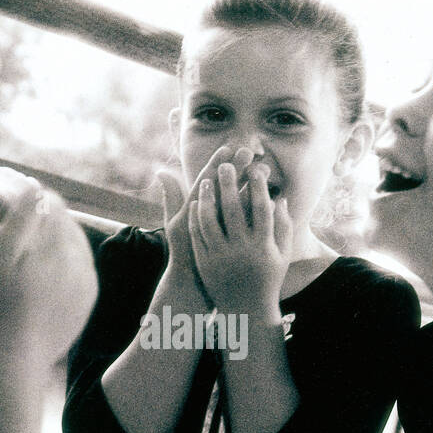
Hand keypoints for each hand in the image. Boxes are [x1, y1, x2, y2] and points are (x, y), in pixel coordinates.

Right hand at [0, 184, 97, 368]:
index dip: (31, 197)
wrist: (16, 359)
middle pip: (64, 221)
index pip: (51, 202)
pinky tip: (41, 274)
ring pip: (73, 243)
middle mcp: (79, 259)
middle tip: (18, 227)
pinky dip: (62, 262)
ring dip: (54, 239)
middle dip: (44, 218)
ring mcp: (87, 280)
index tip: (14, 202)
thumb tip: (36, 190)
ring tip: (27, 252)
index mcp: (56, 244)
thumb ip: (20, 221)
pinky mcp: (88, 297)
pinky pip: (79, 266)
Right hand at [157, 146, 255, 300]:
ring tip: (265, 169)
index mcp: (192, 214)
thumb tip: (160, 171)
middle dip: (238, 171)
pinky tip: (272, 198)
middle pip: (226, 191)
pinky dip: (262, 214)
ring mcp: (226, 237)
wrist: (194, 285)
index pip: (205, 183)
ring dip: (254, 188)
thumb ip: (171, 197)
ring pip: (242, 209)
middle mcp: (210, 225)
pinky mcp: (239, 247)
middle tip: (250, 151)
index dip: (215, 165)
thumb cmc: (183, 250)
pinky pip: (252, 228)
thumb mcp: (174, 224)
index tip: (228, 148)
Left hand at [189, 161, 293, 316]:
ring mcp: (222, 257)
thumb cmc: (267, 279)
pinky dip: (197, 216)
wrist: (246, 311)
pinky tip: (197, 202)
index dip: (258, 187)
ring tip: (206, 179)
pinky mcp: (206, 263)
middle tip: (226, 165)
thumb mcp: (281, 256)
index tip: (255, 169)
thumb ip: (284, 227)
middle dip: (229, 184)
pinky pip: (199, 234)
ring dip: (208, 197)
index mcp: (264, 247)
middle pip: (234, 210)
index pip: (261, 210)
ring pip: (212, 220)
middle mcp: (243, 250)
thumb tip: (281, 198)